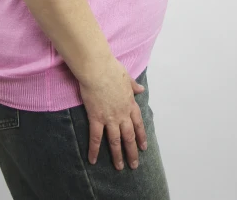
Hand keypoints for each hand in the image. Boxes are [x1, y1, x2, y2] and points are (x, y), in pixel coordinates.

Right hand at [78, 56, 146, 170]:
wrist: (98, 69)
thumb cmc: (112, 69)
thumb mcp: (126, 77)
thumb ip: (133, 85)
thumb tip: (141, 89)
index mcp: (130, 103)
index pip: (138, 123)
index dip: (141, 136)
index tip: (144, 147)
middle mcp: (122, 114)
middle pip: (129, 136)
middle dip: (132, 151)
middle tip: (134, 165)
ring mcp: (110, 118)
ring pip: (115, 140)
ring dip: (118, 155)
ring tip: (120, 167)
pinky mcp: (96, 118)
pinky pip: (95, 137)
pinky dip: (94, 150)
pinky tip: (93, 160)